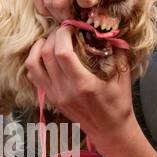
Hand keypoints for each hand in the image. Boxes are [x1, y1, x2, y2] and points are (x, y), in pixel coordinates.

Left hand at [25, 24, 139, 154]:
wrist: (109, 130)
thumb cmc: (118, 103)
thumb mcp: (123, 75)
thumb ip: (117, 51)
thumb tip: (108, 30)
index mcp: (83, 84)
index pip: (62, 52)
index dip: (63, 34)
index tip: (71, 27)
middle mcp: (65, 90)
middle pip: (46, 54)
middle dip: (53, 36)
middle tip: (63, 30)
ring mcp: (55, 95)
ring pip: (33, 65)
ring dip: (39, 48)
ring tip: (51, 40)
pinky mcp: (50, 98)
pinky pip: (33, 76)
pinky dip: (35, 62)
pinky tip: (47, 56)